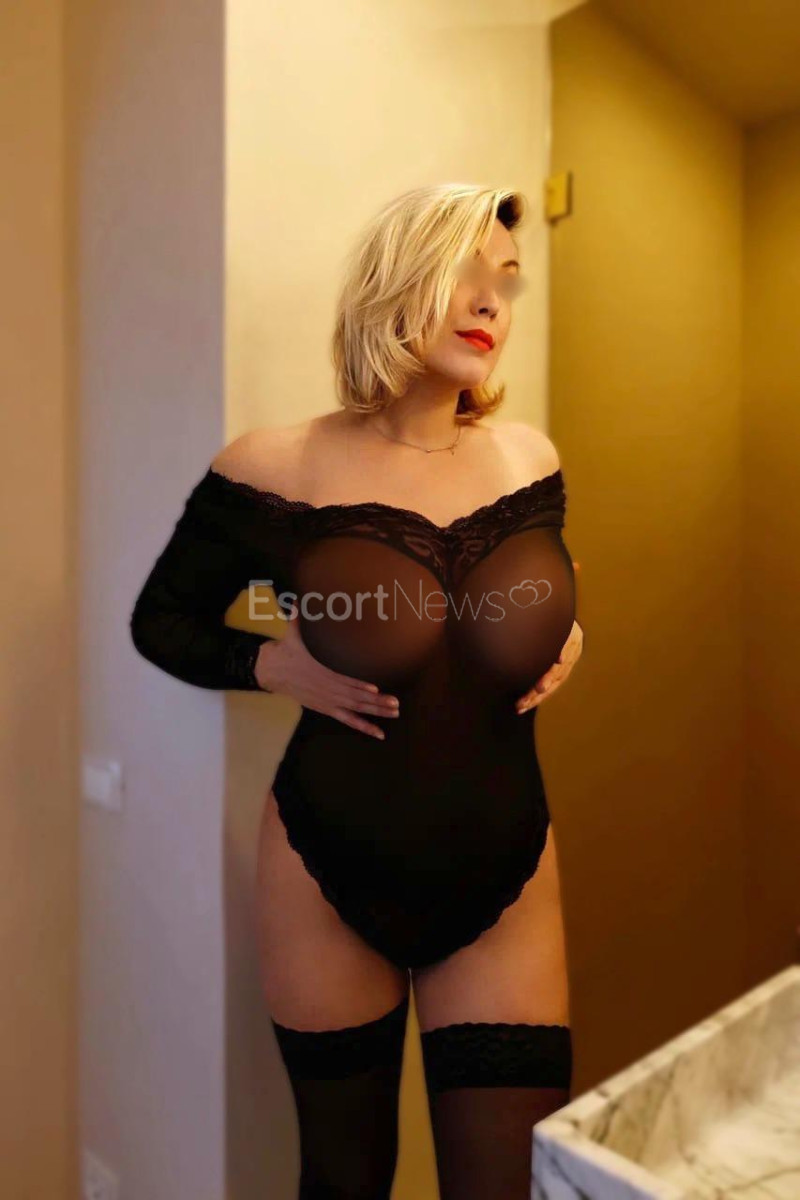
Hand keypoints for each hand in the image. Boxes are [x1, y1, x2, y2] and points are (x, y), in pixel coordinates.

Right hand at [254, 613, 398, 738]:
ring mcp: (325, 702)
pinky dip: (362, 725)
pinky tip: (377, 732)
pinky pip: (346, 719)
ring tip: (394, 713)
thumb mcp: (290, 634)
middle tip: (395, 703)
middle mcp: (325, 691)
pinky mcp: (325, 708)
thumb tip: (296, 601)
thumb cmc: (284, 651)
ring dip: (375, 713)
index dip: (358, 686)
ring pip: (354, 710)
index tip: (375, 689)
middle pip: (354, 699)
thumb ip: (296, 619)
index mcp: (319, 673)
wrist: (267, 670)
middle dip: (376, 702)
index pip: (343, 682)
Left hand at [516, 557, 582, 714]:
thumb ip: (565, 581)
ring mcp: (562, 665)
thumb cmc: (551, 607)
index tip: (557, 657)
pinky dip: (534, 698)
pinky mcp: (552, 675)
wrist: (550, 618)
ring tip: (520, 704)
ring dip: (536, 695)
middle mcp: (569, 650)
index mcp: (571, 632)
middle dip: (547, 680)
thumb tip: (578, 565)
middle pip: (560, 668)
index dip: (563, 648)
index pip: (568, 641)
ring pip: (552, 684)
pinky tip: (520, 705)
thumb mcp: (557, 595)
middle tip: (535, 688)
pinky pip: (546, 689)